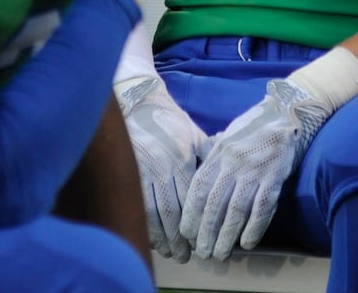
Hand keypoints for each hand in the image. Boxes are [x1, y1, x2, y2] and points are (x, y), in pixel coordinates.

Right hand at [115, 75, 208, 262]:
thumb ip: (209, 157)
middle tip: (187, 256)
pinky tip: (153, 237)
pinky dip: (146, 225)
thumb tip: (227, 175)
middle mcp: (162, 168)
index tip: (202, 239)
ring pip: (153, 214)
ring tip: (171, 252)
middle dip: (180, 239)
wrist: (140, 102)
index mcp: (182, 159)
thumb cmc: (172, 120)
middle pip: (172, 213)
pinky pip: (138, 205)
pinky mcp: (129, 172)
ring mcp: (143, 171)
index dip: (197, 224)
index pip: (191, 201)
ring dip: (162, 238)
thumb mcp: (195, 135)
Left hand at [179, 78, 331, 259]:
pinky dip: (254, 227)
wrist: (283, 113)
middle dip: (206, 231)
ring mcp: (254, 170)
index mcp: (218, 152)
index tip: (185, 233)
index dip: (191, 212)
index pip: (199, 187)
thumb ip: (213, 157)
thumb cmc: (251, 127)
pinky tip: (247, 243)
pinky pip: (262, 207)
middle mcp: (233, 162)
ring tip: (220, 254)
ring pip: (236, 209)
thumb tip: (198, 179)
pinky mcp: (274, 177)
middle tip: (201, 253)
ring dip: (227, 236)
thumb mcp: (226, 136)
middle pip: (215, 203)